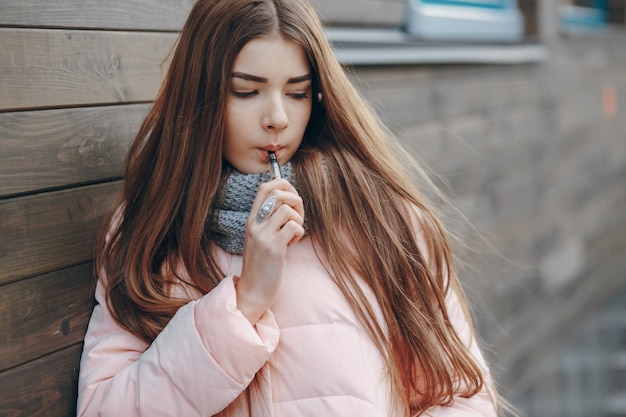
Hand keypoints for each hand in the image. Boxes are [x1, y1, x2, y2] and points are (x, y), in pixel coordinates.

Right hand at [236, 179, 304, 323]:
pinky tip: (292, 244)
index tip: (292, 199)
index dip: (283, 185)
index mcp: (252, 220)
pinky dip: (299, 232)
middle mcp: (255, 224)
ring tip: (294, 234)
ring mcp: (263, 236)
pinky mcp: (273, 248)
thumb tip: (289, 203)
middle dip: (296, 200)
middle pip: (278, 193)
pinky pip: (293, 226)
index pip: (265, 188)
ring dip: (299, 219)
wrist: (253, 291)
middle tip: (297, 218)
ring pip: (287, 209)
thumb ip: (270, 221)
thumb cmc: (262, 265)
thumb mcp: (261, 238)